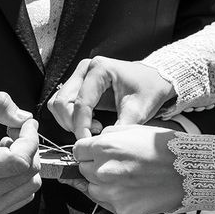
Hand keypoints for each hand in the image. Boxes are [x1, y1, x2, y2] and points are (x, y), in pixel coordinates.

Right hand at [0, 92, 41, 213]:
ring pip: (32, 184)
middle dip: (29, 146)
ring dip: (26, 162)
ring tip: (7, 149)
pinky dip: (22, 176)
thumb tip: (24, 118)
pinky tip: (5, 164)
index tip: (26, 124)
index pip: (20, 160)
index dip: (30, 138)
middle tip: (13, 132)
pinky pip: (26, 194)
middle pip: (29, 171)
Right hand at [48, 57, 175, 139]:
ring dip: (69, 121)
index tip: (87, 142)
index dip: (81, 126)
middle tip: (93, 134)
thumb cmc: (149, 90)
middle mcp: (86, 68)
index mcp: (100, 69)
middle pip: (62, 102)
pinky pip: (64, 103)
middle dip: (73, 124)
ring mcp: (80, 75)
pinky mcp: (79, 84)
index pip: (80, 103)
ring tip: (93, 127)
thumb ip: (119, 128)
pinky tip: (90, 122)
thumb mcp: (138, 111)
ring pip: (58, 103)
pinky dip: (71, 117)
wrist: (155, 80)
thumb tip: (101, 145)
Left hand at [68, 125, 183, 213]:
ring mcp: (112, 194)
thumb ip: (105, 136)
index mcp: (104, 148)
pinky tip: (134, 189)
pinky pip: (108, 204)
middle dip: (95, 167)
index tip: (97, 153)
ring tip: (127, 178)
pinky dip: (117, 198)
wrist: (189, 171)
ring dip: (103, 184)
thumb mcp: (132, 129)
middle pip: (83, 171)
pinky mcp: (122, 210)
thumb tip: (89, 145)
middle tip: (119, 165)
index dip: (88, 151)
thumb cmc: (163, 147)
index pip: (77, 151)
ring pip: (92, 189)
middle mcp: (103, 172)